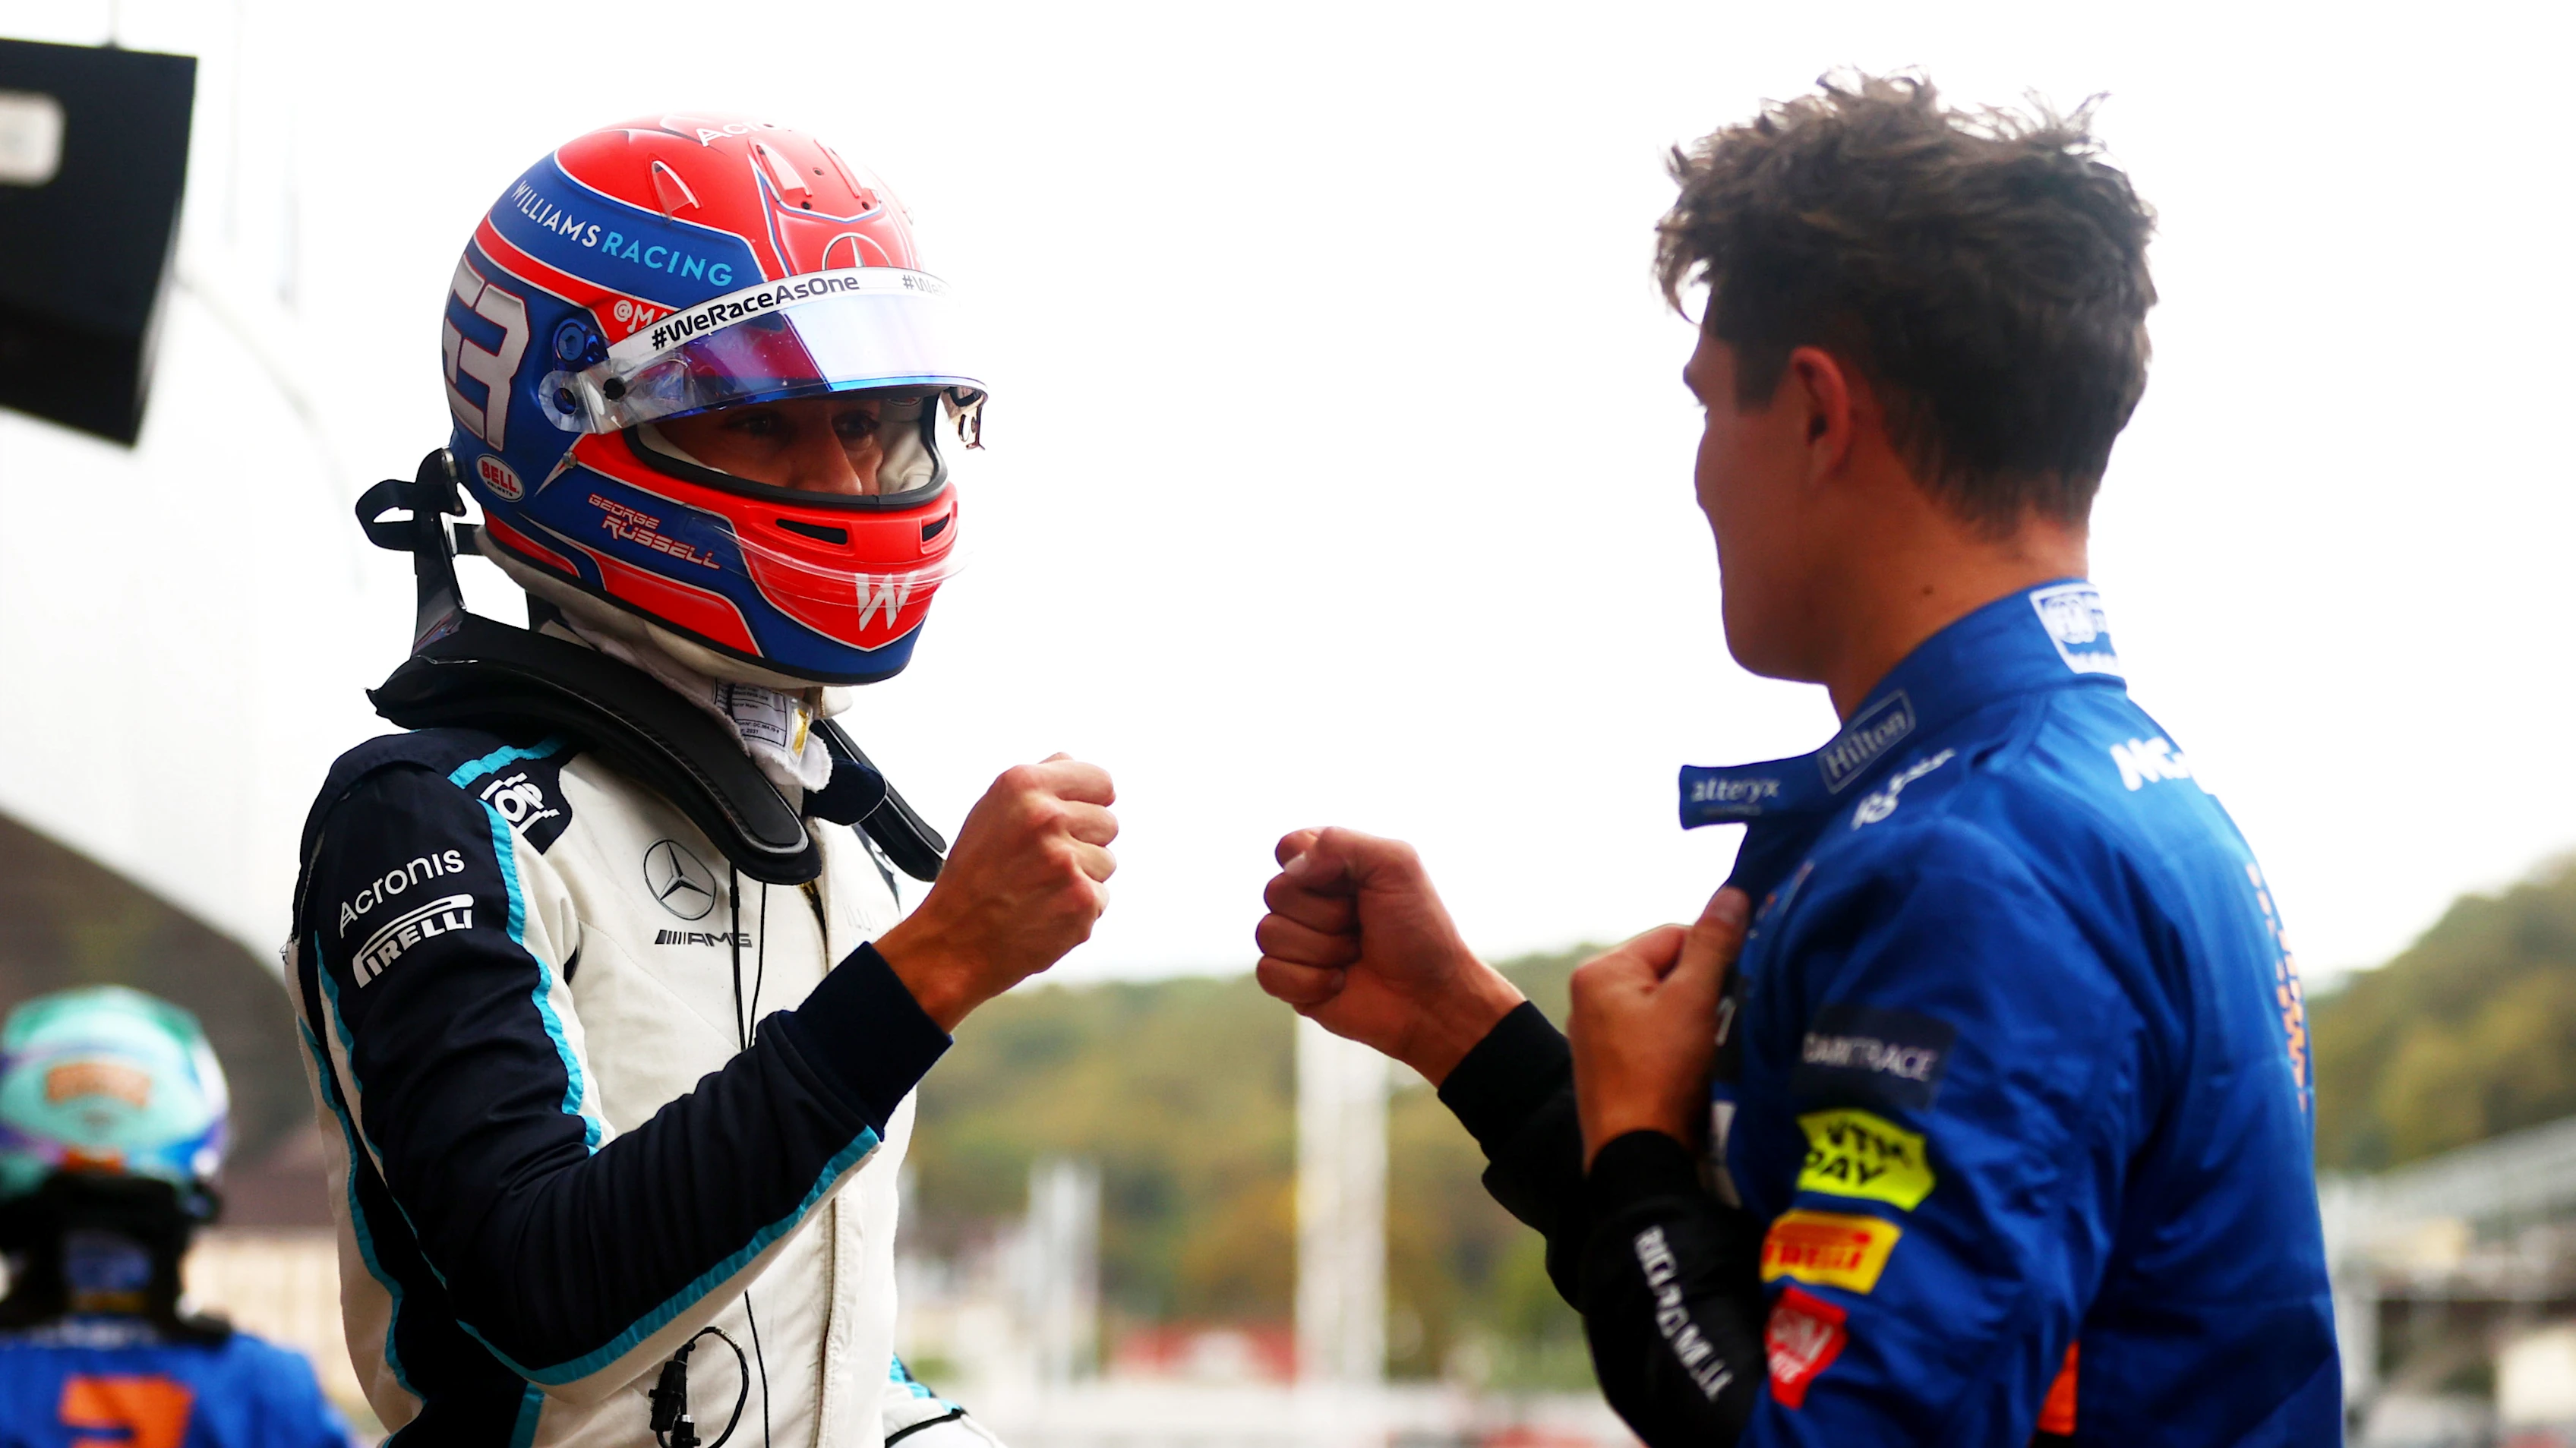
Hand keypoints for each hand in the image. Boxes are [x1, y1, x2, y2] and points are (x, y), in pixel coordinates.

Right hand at [874, 755, 1115, 1030]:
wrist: (953, 943)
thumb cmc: (971, 878)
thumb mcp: (989, 811)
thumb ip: (1036, 783)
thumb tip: (1072, 761)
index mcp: (1024, 786)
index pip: (1101, 781)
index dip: (1090, 802)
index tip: (1076, 817)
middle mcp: (1047, 818)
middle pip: (1109, 822)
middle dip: (1084, 842)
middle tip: (1044, 863)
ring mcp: (1067, 861)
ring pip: (1107, 862)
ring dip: (1083, 877)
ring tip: (1040, 888)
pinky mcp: (1082, 900)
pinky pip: (1102, 897)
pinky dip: (1079, 908)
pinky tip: (1045, 911)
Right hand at [1253, 827, 1523, 1084]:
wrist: (1431, 998)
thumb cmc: (1420, 931)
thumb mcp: (1397, 865)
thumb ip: (1342, 842)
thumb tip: (1292, 869)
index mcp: (1331, 865)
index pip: (1288, 848)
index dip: (1315, 866)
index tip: (1354, 884)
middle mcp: (1309, 900)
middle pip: (1276, 892)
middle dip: (1327, 914)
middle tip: (1362, 926)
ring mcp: (1297, 941)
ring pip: (1269, 933)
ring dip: (1323, 949)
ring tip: (1355, 955)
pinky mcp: (1291, 981)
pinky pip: (1268, 973)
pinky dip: (1308, 981)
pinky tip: (1338, 982)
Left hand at [1569, 887, 1749, 1167]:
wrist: (1638, 1157)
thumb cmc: (1663, 1074)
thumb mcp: (1695, 1000)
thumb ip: (1715, 944)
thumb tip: (1733, 893)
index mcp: (1602, 971)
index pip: (1676, 936)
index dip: (1715, 956)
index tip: (1740, 986)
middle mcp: (1590, 997)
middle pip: (1670, 971)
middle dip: (1705, 991)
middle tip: (1727, 1021)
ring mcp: (1598, 1035)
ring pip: (1667, 1007)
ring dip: (1697, 1020)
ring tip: (1712, 1049)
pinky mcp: (1612, 1067)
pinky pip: (1656, 1038)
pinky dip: (1682, 1046)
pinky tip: (1697, 1068)